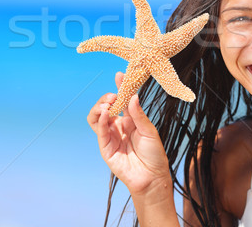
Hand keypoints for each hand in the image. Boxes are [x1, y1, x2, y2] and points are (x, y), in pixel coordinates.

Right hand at [87, 72, 170, 194]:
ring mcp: (110, 136)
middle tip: (114, 95)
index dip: (120, 87)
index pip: (122, 100)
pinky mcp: (105, 147)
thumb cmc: (154, 154)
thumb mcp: (149, 131)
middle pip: (105, 106)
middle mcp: (118, 126)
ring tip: (107, 104)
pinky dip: (100, 120)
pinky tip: (105, 113)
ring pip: (96, 117)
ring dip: (99, 107)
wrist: (152, 176)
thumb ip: (138, 115)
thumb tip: (132, 95)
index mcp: (129, 120)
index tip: (119, 75)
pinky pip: (99, 131)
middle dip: (107, 98)